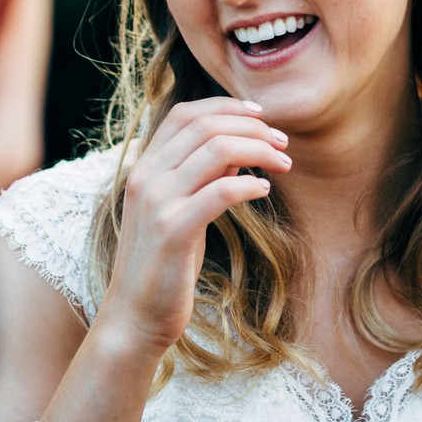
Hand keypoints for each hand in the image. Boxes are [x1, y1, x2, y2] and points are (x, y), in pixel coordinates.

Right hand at [97, 97, 290, 357]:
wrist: (136, 315)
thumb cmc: (165, 263)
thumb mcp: (181, 211)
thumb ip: (203, 176)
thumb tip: (239, 149)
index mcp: (145, 167)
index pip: (184, 113)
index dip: (225, 106)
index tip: (260, 115)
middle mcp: (146, 176)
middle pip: (205, 125)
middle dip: (252, 127)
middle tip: (283, 142)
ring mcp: (157, 202)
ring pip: (216, 149)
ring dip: (259, 150)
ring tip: (284, 164)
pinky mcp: (173, 230)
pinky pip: (220, 191)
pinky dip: (249, 184)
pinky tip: (265, 190)